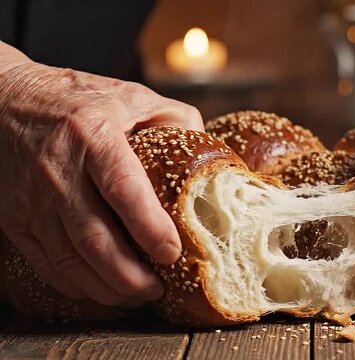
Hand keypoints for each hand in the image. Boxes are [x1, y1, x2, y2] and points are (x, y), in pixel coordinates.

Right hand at [0, 44, 203, 305]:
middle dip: (130, 275)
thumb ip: (173, 119)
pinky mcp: (15, 218)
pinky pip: (46, 262)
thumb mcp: (128, 95)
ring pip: (69, 259)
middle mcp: (58, 169)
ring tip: (136, 296)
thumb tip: (208, 153)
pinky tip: (100, 290)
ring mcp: (32, 198)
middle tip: (158, 289)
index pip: (124, 190)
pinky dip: (75, 284)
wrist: (0, 100)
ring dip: (106, 287)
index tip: (173, 252)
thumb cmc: (73, 98)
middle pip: (95, 238)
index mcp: (93, 134)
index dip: (150, 228)